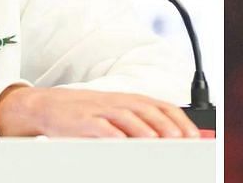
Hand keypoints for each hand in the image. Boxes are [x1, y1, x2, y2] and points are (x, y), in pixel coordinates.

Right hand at [0, 85, 199, 138]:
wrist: (51, 106)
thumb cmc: (89, 113)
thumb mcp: (117, 112)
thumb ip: (141, 122)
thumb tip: (167, 137)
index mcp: (130, 100)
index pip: (161, 105)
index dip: (178, 119)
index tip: (192, 134)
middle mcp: (118, 102)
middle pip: (147, 110)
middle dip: (165, 124)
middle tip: (179, 139)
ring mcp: (101, 110)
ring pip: (126, 116)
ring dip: (143, 128)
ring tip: (156, 140)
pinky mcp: (84, 121)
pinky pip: (100, 127)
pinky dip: (112, 134)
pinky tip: (122, 142)